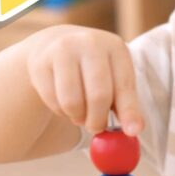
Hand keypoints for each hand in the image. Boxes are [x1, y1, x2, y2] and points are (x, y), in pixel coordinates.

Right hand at [25, 25, 143, 135]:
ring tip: (80, 113)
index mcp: (115, 47)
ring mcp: (62, 51)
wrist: (55, 45)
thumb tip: (134, 131)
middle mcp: (89, 43)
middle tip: (96, 128)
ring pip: (72, 102)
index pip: (124, 85)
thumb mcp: (114, 79)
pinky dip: (60, 111)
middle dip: (98, 120)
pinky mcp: (40, 63)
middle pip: (98, 95)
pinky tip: (63, 102)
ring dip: (77, 117)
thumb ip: (125, 105)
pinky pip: (52, 101)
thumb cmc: (93, 70)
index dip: (129, 111)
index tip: (132, 132)